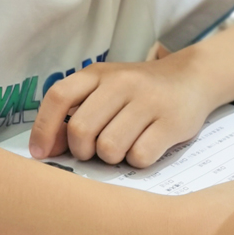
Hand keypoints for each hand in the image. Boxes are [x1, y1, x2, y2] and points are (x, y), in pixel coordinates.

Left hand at [29, 55, 216, 167]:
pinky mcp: (171, 122)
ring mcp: (148, 101)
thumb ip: (77, 112)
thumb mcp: (105, 89)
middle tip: (95, 150)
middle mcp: (122, 83)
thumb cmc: (139, 91)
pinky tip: (145, 146)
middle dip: (82, 151)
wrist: (192, 78)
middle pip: (81, 130)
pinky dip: (138, 160)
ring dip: (112, 158)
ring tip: (124, 145)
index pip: (59, 96)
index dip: (43, 129)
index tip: (42, 153)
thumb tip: (48, 149)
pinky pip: (139, 157)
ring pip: (109, 148)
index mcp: (98, 74)